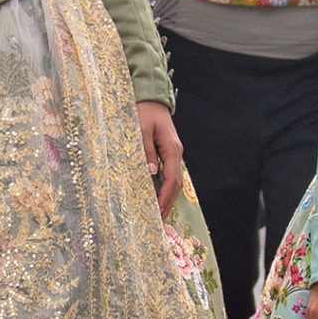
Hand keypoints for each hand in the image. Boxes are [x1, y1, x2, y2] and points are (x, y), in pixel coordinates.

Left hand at [137, 99, 183, 214]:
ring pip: (175, 179)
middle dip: (168, 202)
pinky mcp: (168, 152)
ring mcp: (173, 152)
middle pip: (176, 183)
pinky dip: (166, 188)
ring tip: (161, 214)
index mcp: (171, 148)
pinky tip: (160, 197)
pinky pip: (170, 174)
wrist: (150, 98)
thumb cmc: (143, 112)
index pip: (172, 178)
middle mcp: (176, 152)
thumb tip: (151, 173)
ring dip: (168, 197)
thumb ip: (146, 151)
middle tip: (160, 220)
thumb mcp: (141, 130)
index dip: (166, 196)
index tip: (158, 211)